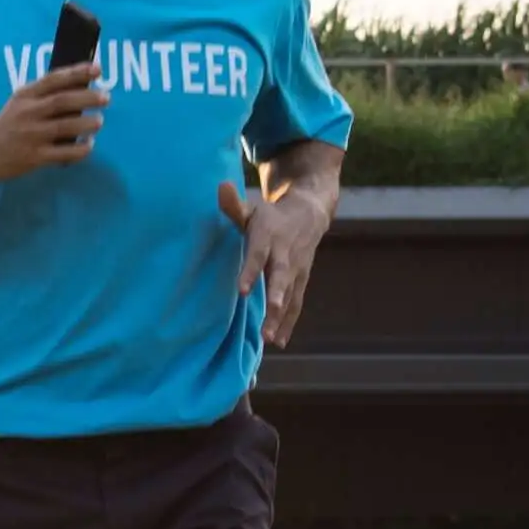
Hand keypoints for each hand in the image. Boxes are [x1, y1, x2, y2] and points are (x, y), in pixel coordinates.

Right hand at [0, 64, 100, 183]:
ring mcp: (31, 136)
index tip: (97, 69)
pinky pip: (63, 153)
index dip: (76, 72)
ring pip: (65, 127)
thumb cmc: (9, 125)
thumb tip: (82, 85)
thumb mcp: (20, 103)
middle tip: (106, 97)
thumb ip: (44, 94)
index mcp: (25, 96)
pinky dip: (80, 149)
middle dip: (87, 98)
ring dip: (86, 124)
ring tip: (99, 121)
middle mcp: (28, 113)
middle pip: (62, 102)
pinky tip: (88, 145)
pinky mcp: (34, 157)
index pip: (53, 79)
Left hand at [218, 177, 334, 345]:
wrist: (309, 213)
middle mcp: (286, 255)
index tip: (241, 290)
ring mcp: (296, 270)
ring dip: (280, 317)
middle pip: (281, 278)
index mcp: (269, 237)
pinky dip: (288, 323)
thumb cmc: (270, 215)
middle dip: (276, 297)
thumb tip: (219, 186)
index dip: (250, 272)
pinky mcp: (301, 281)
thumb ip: (233, 205)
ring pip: (290, 296)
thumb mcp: (252, 208)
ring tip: (270, 340)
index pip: (258, 255)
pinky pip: (296, 304)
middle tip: (269, 313)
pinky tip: (278, 342)